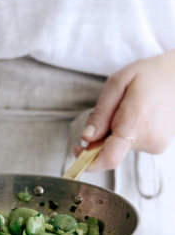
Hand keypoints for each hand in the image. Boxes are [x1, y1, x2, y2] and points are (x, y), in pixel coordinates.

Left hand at [78, 51, 174, 170]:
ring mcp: (155, 145)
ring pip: (120, 148)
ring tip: (130, 109)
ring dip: (115, 133)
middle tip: (110, 111)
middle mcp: (148, 139)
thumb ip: (101, 112)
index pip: (109, 158)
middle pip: (110, 150)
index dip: (88, 160)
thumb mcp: (118, 82)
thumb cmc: (150, 75)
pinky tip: (139, 116)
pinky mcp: (157, 147)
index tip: (77, 150)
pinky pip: (131, 145)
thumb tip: (87, 137)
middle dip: (101, 136)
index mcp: (135, 121)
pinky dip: (127, 134)